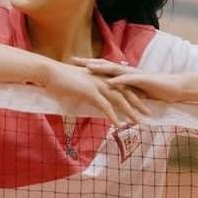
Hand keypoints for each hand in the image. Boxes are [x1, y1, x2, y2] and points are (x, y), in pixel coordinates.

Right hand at [33, 59, 147, 125]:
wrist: (49, 72)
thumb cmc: (60, 78)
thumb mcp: (77, 82)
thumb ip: (87, 89)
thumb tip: (90, 97)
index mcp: (100, 75)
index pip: (121, 85)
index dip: (133, 93)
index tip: (143, 101)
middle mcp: (102, 78)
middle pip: (125, 91)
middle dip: (138, 103)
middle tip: (148, 113)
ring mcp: (97, 84)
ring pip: (119, 99)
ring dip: (130, 112)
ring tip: (139, 122)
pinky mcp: (90, 91)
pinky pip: (105, 106)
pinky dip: (114, 116)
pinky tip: (120, 125)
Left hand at [73, 57, 183, 103]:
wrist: (175, 87)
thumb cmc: (154, 90)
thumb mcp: (134, 91)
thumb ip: (121, 91)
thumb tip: (108, 95)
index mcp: (124, 73)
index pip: (103, 67)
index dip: (88, 64)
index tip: (73, 63)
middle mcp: (127, 71)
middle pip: (104, 64)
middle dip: (88, 62)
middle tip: (73, 60)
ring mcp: (135, 74)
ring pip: (115, 69)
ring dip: (101, 68)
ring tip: (87, 67)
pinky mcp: (144, 80)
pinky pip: (129, 80)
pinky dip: (118, 81)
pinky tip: (109, 82)